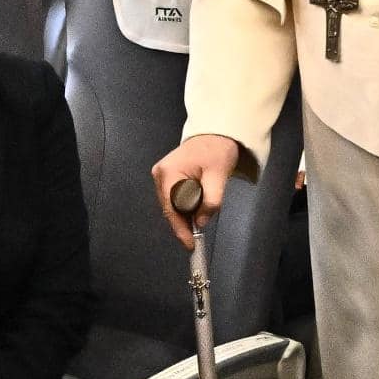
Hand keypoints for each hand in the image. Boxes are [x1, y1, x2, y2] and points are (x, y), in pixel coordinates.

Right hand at [152, 134, 243, 248]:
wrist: (216, 134)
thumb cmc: (217, 151)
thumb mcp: (218, 176)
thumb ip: (211, 201)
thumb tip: (201, 222)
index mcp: (168, 173)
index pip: (171, 208)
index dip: (180, 228)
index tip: (190, 244)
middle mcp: (160, 174)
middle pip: (170, 208)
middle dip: (184, 222)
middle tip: (198, 235)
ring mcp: (162, 175)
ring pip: (172, 205)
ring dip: (186, 214)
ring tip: (201, 216)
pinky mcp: (167, 177)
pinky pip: (174, 198)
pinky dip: (185, 205)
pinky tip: (197, 207)